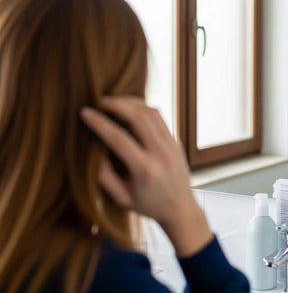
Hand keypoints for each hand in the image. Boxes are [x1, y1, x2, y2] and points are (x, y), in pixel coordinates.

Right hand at [80, 96, 211, 256]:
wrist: (181, 208)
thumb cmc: (148, 205)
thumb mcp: (121, 198)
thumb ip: (104, 176)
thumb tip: (93, 151)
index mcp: (145, 170)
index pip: (118, 138)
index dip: (99, 123)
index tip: (85, 112)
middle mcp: (161, 154)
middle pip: (138, 117)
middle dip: (116, 104)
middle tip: (99, 101)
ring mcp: (172, 145)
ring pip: (151, 112)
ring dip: (130, 102)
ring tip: (112, 102)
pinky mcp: (176, 140)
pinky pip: (159, 117)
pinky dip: (143, 108)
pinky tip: (129, 108)